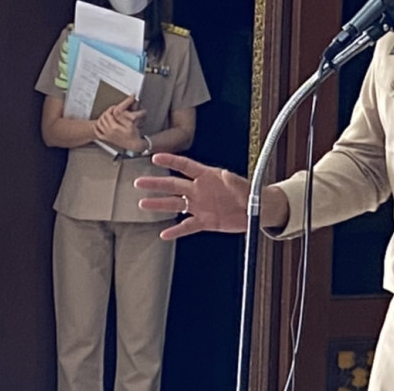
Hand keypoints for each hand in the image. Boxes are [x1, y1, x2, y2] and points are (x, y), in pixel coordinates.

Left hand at [92, 95, 145, 151]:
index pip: (108, 114)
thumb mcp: (130, 124)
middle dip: (106, 112)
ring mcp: (107, 135)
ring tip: (106, 115)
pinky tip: (98, 126)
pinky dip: (96, 129)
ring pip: (99, 124)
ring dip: (101, 118)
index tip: (114, 107)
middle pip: (103, 118)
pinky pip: (98, 133)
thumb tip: (116, 111)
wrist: (133, 144)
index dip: (110, 109)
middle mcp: (109, 131)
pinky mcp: (107, 139)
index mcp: (114, 127)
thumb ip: (121, 117)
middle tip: (111, 111)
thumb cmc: (133, 135)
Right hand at [134, 153, 253, 239]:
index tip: (155, 157)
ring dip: (159, 204)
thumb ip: (233, 181)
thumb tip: (226, 175)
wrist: (254, 210)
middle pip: (173, 185)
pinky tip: (165, 234)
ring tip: (143, 204)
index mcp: (208, 176)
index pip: (185, 166)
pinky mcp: (204, 221)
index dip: (171, 161)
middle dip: (156, 184)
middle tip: (139, 182)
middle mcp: (200, 190)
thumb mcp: (243, 185)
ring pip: (175, 204)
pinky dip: (177, 231)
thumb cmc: (248, 193)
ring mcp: (200, 206)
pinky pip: (187, 226)